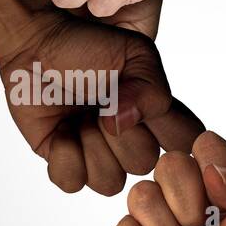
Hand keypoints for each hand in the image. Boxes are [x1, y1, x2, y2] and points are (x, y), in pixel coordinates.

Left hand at [0, 9, 202, 194]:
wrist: (37, 41)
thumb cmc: (86, 43)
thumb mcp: (135, 54)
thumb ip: (151, 89)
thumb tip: (124, 125)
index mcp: (156, 115)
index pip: (188, 145)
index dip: (176, 140)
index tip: (151, 116)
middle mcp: (131, 139)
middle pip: (144, 164)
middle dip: (120, 134)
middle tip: (101, 104)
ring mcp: (98, 153)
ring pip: (110, 183)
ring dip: (91, 145)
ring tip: (78, 116)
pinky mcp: (64, 161)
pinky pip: (72, 182)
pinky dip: (65, 154)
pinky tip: (61, 129)